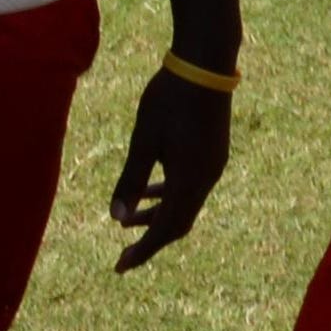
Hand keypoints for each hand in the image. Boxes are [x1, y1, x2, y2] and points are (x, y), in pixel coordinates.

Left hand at [109, 67, 231, 271]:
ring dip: (158, 216)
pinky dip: (169, 195)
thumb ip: (131, 180)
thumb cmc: (169, 99)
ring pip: (185, 205)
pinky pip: (191, 187)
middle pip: (178, 223)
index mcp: (190, 180)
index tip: (120, 266)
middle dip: (150, 240)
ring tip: (127, 221)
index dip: (143, 251)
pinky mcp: (212, 153)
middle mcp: (206, 178)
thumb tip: (117, 218)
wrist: (205, 64)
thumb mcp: (142, 140)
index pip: (165, 229)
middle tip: (123, 253)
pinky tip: (151, 189)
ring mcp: (213, 165)